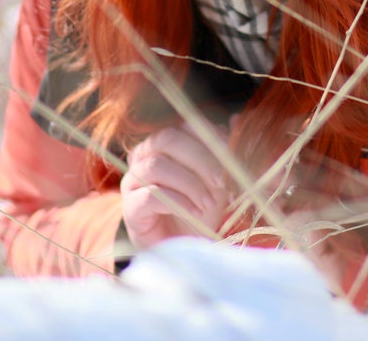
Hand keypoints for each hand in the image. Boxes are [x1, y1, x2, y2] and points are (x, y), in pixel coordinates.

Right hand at [120, 121, 230, 249]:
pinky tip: (195, 212)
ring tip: (208, 203)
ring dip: (189, 184)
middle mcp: (144, 155)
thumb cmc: (201, 208)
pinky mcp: (130, 208)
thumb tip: (236, 119)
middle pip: (168, 138)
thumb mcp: (219, 178)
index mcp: (166, 141)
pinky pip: (150, 195)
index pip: (185, 125)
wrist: (184, 247)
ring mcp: (133, 180)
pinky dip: (178, 202)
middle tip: (220, 181)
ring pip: (156, 165)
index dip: (210, 138)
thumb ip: (225, 149)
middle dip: (200, 158)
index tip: (231, 159)